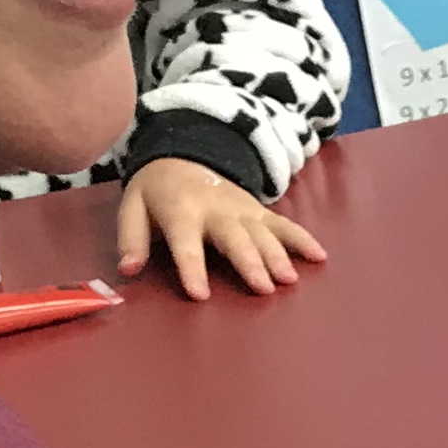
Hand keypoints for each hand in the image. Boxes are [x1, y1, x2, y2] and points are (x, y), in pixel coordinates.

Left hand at [118, 157, 327, 300]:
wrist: (183, 153)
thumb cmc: (156, 191)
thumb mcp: (132, 206)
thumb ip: (131, 238)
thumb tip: (128, 269)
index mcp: (181, 210)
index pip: (186, 242)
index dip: (191, 267)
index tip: (200, 295)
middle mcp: (215, 209)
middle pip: (234, 238)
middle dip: (249, 261)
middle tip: (263, 288)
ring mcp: (241, 208)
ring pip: (262, 232)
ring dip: (278, 255)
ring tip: (289, 279)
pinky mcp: (258, 210)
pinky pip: (283, 225)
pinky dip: (302, 239)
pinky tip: (319, 257)